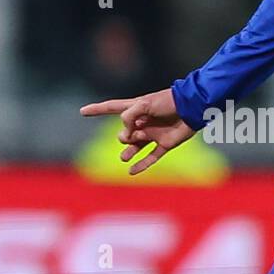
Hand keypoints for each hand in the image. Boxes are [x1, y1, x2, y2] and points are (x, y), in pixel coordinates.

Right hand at [79, 87, 194, 175]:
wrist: (191, 108)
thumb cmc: (168, 101)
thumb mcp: (144, 104)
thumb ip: (129, 115)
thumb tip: (125, 133)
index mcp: (136, 109)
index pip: (112, 108)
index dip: (97, 110)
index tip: (82, 112)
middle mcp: (142, 123)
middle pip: (123, 133)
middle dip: (124, 136)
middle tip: (133, 134)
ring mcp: (152, 134)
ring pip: (134, 147)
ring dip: (128, 152)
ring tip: (125, 156)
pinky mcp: (164, 144)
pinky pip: (150, 158)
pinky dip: (141, 165)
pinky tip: (131, 172)